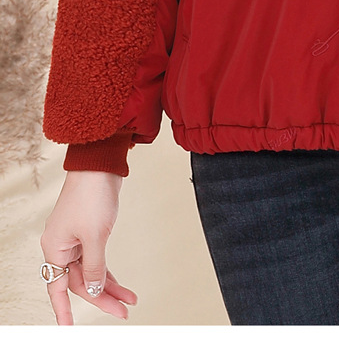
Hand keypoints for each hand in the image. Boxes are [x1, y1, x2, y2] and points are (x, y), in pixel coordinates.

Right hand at [40, 170, 137, 324]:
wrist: (99, 164)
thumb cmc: (91, 194)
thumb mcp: (95, 236)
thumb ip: (94, 267)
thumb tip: (95, 289)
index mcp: (55, 248)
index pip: (57, 288)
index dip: (64, 311)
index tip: (69, 330)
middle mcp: (62, 246)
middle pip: (79, 281)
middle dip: (102, 297)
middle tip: (122, 311)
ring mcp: (76, 239)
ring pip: (91, 271)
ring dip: (110, 286)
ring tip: (130, 300)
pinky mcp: (89, 232)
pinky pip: (97, 259)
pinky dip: (109, 271)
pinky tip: (122, 284)